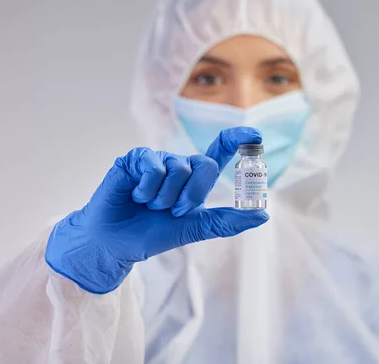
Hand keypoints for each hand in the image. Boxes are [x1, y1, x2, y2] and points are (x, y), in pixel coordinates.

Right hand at [45, 127, 267, 293]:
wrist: (115, 243)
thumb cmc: (151, 234)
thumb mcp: (194, 228)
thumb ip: (227, 221)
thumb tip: (263, 215)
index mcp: (194, 179)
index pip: (219, 151)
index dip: (238, 139)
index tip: (257, 135)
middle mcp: (178, 165)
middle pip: (204, 164)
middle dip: (190, 196)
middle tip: (172, 211)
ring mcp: (157, 160)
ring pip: (179, 169)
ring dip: (164, 198)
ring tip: (148, 205)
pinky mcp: (136, 159)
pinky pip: (154, 167)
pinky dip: (147, 190)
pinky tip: (135, 196)